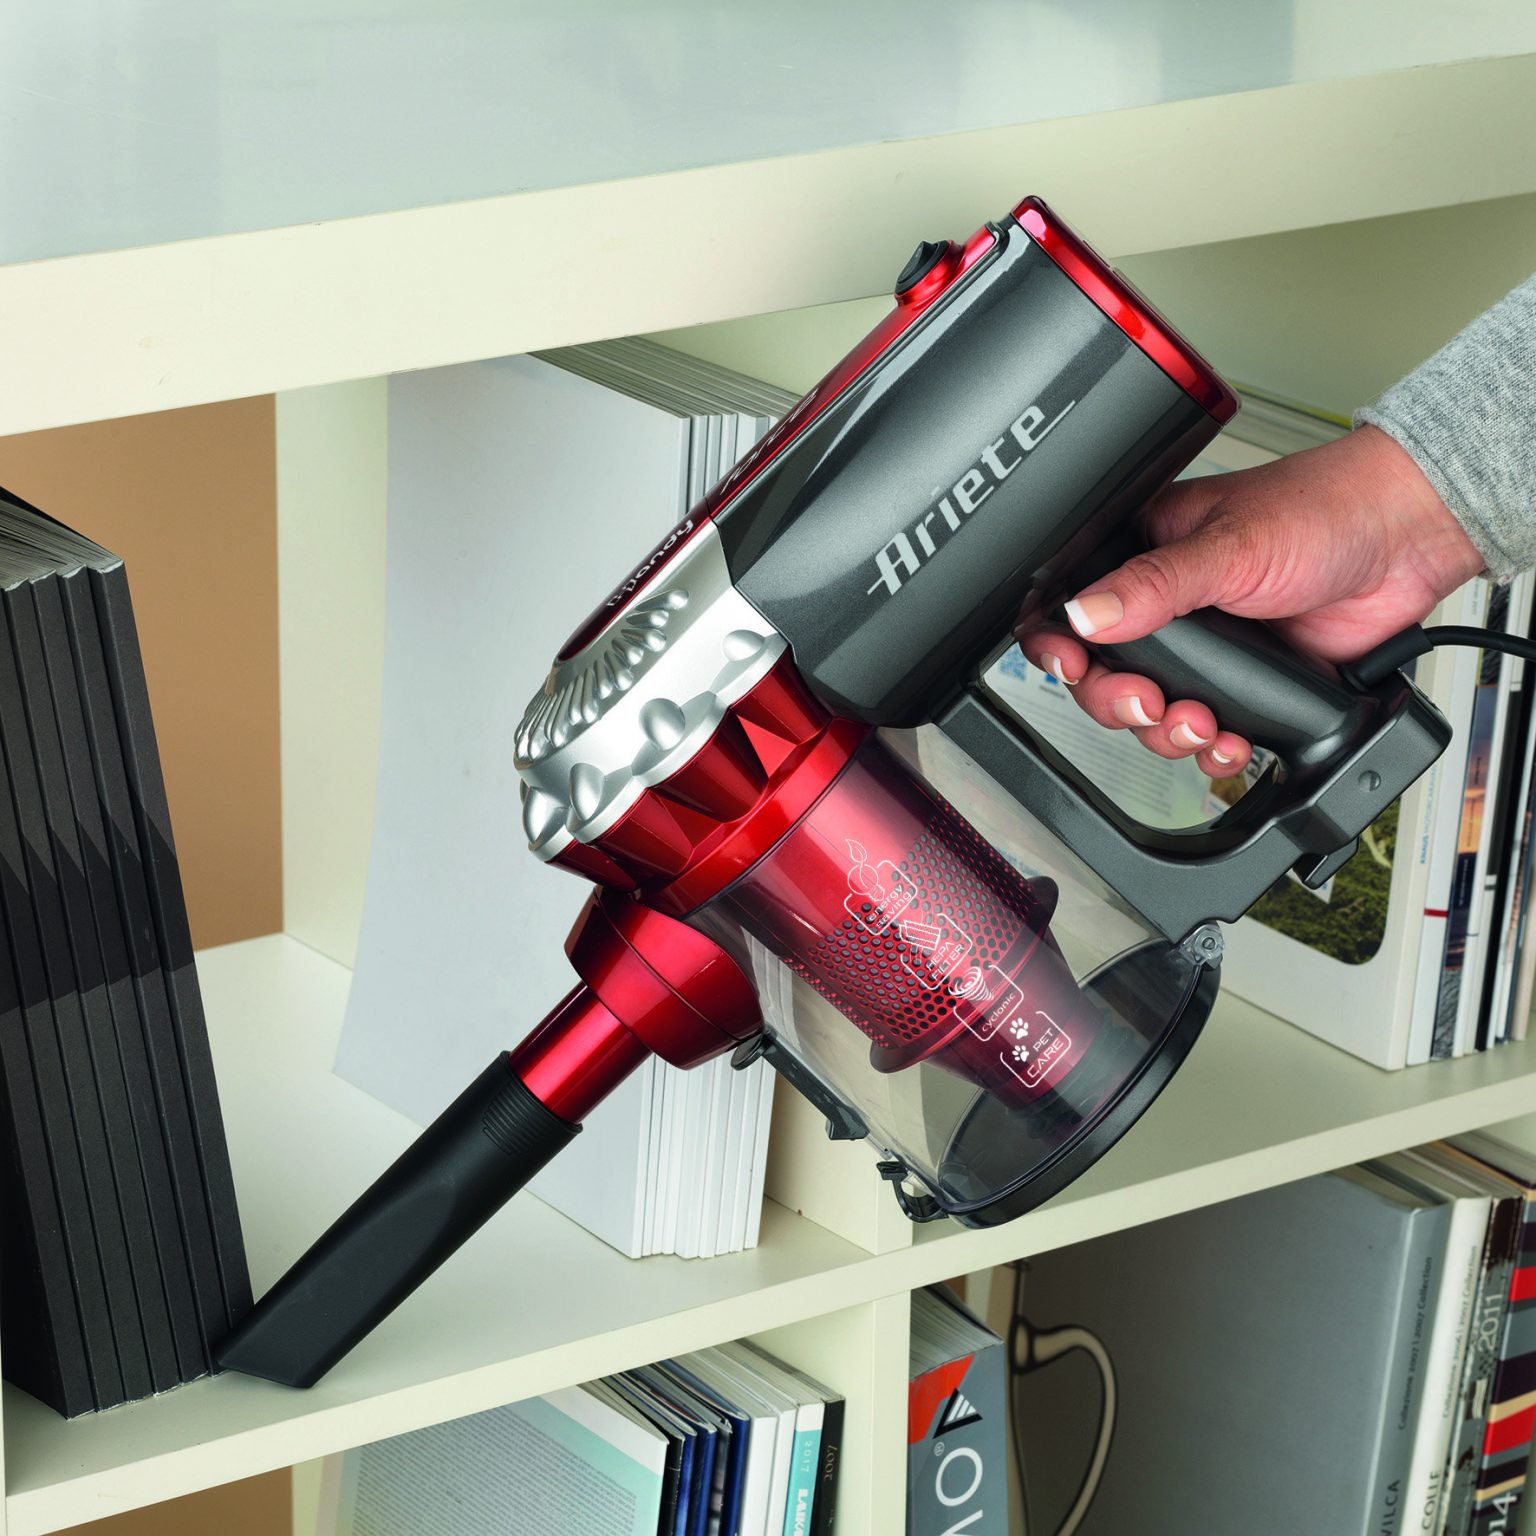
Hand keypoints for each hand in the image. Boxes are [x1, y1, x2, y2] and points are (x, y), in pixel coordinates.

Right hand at [1014, 425, 1483, 776]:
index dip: (1061, 647)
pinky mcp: (1247, 683)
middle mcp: (1167, 607)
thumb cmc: (1322, 509)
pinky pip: (1210, 735)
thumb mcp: (1226, 547)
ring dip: (1170, 733)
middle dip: (1122, 703)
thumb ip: (1153, 586)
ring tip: (1203, 725)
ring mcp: (1207, 650)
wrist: (1408, 538)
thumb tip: (1086, 614)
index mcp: (1144, 555)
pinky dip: (1216, 750)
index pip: (1073, 609)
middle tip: (1150, 702)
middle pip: (1107, 679)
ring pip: (1154, 715)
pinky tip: (1231, 742)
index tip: (1074, 669)